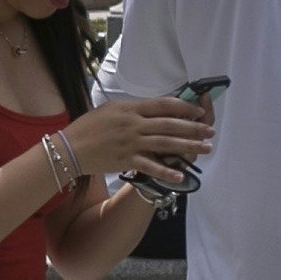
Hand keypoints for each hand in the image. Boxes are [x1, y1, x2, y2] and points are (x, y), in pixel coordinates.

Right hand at [59, 95, 213, 187]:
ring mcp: (130, 143)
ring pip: (165, 144)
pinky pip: (150, 166)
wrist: (70, 148)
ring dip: (188, 146)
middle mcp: (133, 124)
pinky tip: (181, 175)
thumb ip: (132, 109)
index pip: (163, 104)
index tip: (198, 111)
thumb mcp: (110, 109)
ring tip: (206, 148)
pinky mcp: (126, 160)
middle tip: (210, 131)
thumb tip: (152, 109)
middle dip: (193, 128)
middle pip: (169, 124)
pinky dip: (166, 171)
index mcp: (130, 108)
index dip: (183, 107)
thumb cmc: (88, 127)